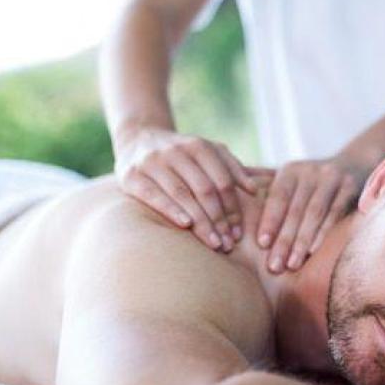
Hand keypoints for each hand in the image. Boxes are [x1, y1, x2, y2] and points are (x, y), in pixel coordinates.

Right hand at [115, 126, 257, 251]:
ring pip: (182, 194)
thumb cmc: (183, 154)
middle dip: (219, 220)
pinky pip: (153, 194)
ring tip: (213, 243)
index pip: (222, 182)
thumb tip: (254, 189)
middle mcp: (175, 151)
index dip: (233, 209)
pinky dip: (171, 210)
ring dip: (200, 222)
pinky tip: (185, 225)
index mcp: (198, 146)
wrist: (138, 139)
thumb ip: (232, 168)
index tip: (238, 233)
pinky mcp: (131, 175)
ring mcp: (152, 161)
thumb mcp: (209, 153)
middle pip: (205, 190)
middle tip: (227, 244)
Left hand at [256, 155, 366, 272]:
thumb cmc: (314, 181)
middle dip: (284, 239)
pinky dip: (323, 233)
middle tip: (274, 266)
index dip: (270, 220)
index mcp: (291, 171)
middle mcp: (310, 171)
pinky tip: (313, 252)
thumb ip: (264, 184)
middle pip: (295, 210)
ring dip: (302, 241)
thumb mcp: (292, 178)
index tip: (261, 244)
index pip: (277, 197)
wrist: (356, 164)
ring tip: (292, 264)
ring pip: (314, 214)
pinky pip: (335, 214)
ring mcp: (332, 179)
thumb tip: (234, 191)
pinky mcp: (350, 188)